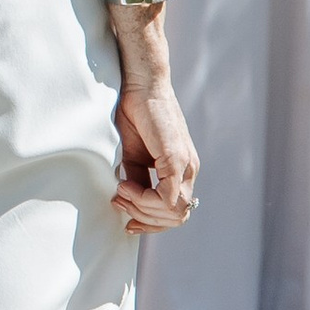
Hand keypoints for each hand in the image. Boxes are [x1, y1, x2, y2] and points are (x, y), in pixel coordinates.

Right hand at [112, 69, 197, 235]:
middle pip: (176, 218)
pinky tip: (126, 186)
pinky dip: (143, 199)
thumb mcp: (134, 156)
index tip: (128, 221)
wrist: (142, 86)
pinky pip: (167, 198)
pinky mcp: (176, 159)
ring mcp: (186, 166)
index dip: (151, 223)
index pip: (176, 213)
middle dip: (145, 218)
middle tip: (121, 202)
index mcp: (181, 171)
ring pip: (174, 212)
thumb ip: (137, 179)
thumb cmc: (137, 114)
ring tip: (122, 193)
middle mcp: (188, 171)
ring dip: (142, 209)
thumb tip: (128, 202)